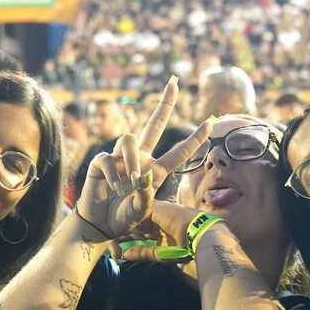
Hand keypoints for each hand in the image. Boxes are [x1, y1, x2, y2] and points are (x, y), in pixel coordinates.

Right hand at [75, 80, 209, 239]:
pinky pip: (109, 159)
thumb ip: (146, 196)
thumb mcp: (141, 211)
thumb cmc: (124, 218)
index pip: (179, 152)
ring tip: (131, 182)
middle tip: (174, 84)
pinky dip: (114, 174)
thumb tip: (145, 176)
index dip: (195, 139)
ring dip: (133, 159)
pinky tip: (114, 188)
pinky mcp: (102, 161)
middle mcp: (141, 159)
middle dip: (165, 105)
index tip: (210, 123)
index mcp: (156, 170)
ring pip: (130, 139)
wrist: (100, 225)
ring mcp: (121, 158)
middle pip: (154, 125)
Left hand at [118, 200, 224, 261]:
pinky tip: (112, 223)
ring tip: (108, 235)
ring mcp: (153, 212)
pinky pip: (135, 211)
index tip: (115, 251)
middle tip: (109, 246)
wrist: (198, 235)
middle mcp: (154, 221)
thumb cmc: (185, 247)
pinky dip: (125, 218)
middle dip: (121, 235)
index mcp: (158, 232)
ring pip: (133, 220)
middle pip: (133, 227)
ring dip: (121, 228)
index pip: (138, 235)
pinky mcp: (152, 206)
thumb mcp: (160, 253)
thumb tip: (124, 255)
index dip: (127, 241)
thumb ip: (142, 253)